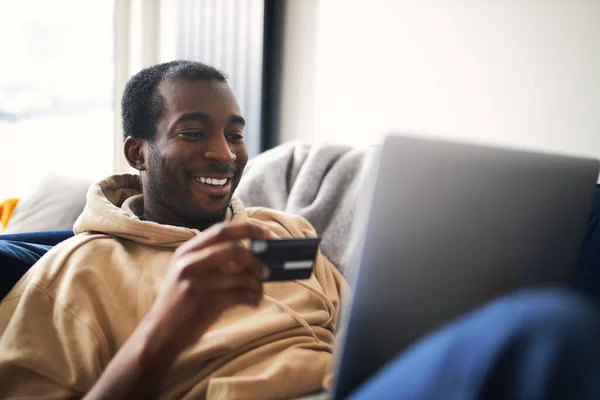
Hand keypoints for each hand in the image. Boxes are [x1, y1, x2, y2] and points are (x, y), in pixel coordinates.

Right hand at [139, 221, 271, 357]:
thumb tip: (252, 253)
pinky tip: (253, 302)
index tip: (267, 233)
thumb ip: (213, 260)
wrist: (160, 333)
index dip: (248, 229)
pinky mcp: (204, 304)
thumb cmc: (181, 302)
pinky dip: (253, 298)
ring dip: (257, 285)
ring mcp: (196, 283)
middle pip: (233, 249)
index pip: (221, 230)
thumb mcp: (188, 273)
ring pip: (240, 276)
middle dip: (255, 259)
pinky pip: (240, 295)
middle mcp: (188, 263)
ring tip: (258, 292)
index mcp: (186, 251)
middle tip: (265, 271)